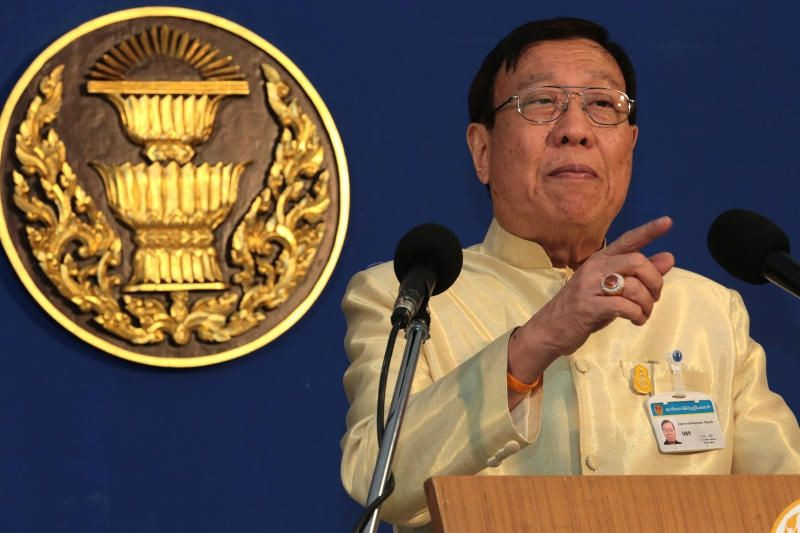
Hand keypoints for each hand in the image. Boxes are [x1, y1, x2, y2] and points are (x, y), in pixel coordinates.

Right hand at [508, 216, 675, 384]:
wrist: (549, 330)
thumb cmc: (583, 308)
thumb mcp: (612, 290)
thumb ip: (639, 274)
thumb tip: (669, 258)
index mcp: (600, 259)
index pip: (628, 240)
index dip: (649, 231)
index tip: (668, 221)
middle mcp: (595, 267)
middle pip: (637, 261)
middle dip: (654, 282)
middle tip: (653, 298)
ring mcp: (590, 286)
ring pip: (634, 286)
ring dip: (646, 305)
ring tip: (642, 314)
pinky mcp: (589, 306)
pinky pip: (625, 306)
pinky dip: (637, 315)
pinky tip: (635, 321)